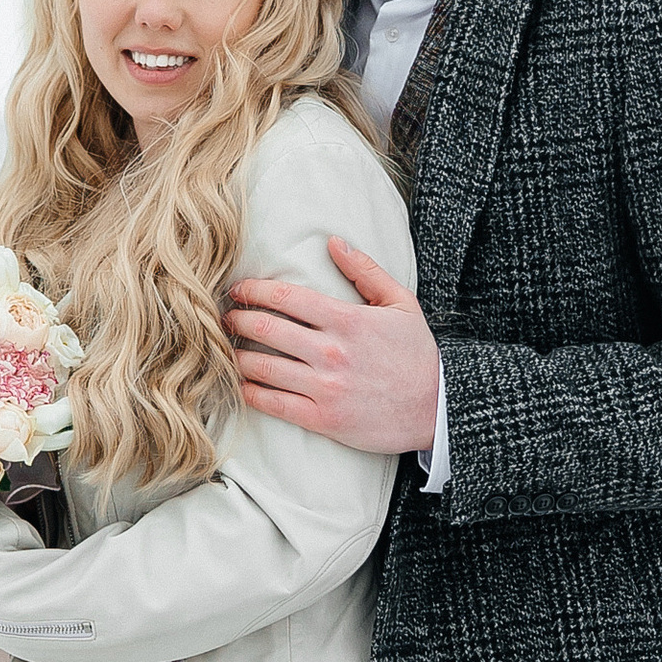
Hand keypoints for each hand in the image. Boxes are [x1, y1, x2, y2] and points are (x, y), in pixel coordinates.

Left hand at [226, 237, 441, 453]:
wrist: (438, 408)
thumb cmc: (418, 355)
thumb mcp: (401, 304)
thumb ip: (366, 271)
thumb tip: (334, 242)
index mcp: (348, 320)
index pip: (286, 298)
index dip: (253, 290)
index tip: (237, 289)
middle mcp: (332, 352)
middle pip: (266, 329)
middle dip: (236, 319)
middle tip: (224, 317)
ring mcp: (326, 387)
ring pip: (263, 367)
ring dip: (236, 355)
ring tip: (225, 349)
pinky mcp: (323, 419)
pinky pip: (274, 403)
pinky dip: (250, 392)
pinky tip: (240, 384)